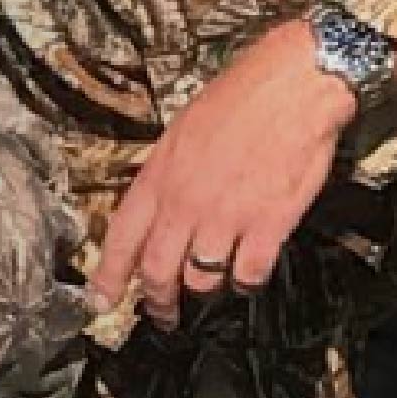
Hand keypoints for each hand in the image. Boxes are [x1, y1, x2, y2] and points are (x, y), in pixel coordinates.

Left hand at [92, 19, 356, 326]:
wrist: (296, 82)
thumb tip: (156, 208)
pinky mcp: (268, 224)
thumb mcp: (182, 132)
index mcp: (159, 178)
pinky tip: (247, 277)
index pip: (120, 240)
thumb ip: (165, 176)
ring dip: (203, 291)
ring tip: (208, 291)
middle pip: (157, 272)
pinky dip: (246, 283)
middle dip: (156, 302)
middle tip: (162, 315)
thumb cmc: (241, 97)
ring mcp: (226, 217)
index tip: (100, 302)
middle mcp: (186, 203)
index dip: (107, 277)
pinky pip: (248, 273)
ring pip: (200, 278)